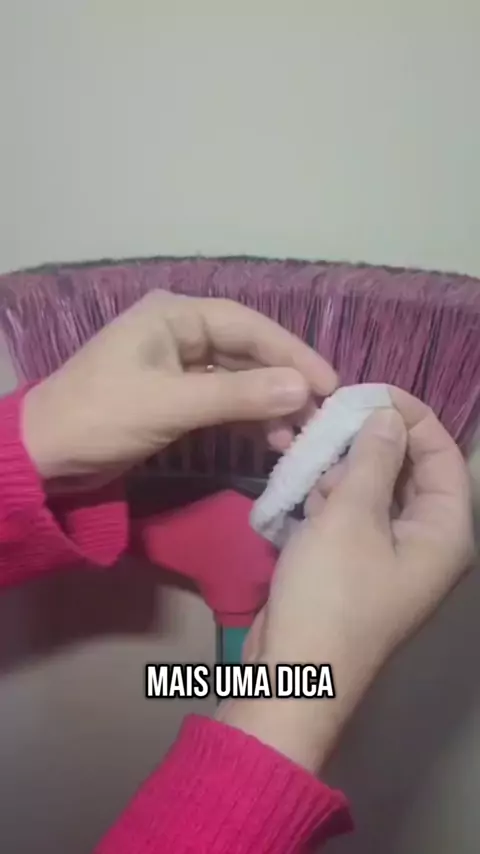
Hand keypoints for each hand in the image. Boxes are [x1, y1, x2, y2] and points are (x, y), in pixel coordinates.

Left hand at [22, 291, 335, 482]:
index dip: (292, 354)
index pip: (248, 326)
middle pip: (247, 352)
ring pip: (238, 379)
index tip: (329, 385)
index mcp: (175, 315)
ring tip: (298, 436)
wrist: (44, 455)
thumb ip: (237, 396)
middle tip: (320, 416)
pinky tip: (271, 440)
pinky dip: (246, 419)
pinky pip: (222, 402)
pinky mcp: (176, 397)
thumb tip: (302, 390)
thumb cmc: (102, 416)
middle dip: (284, 384)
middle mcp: (181, 332)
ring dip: (268, 406)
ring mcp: (179, 366)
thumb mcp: (171, 404)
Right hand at [218, 389, 473, 772]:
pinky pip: (351, 516)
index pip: (442, 455)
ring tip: (308, 452)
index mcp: (444, 532)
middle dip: (369, 441)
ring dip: (343, 468)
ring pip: (374, 491)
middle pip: (408, 470)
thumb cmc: (330, 593)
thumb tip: (388, 416)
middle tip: (329, 417)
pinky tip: (302, 488)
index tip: (367, 391)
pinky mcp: (355, 565)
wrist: (294, 673)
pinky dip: (329, 497)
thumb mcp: (351, 517)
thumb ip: (372, 459)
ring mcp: (389, 556)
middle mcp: (425, 541)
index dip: (410, 417)